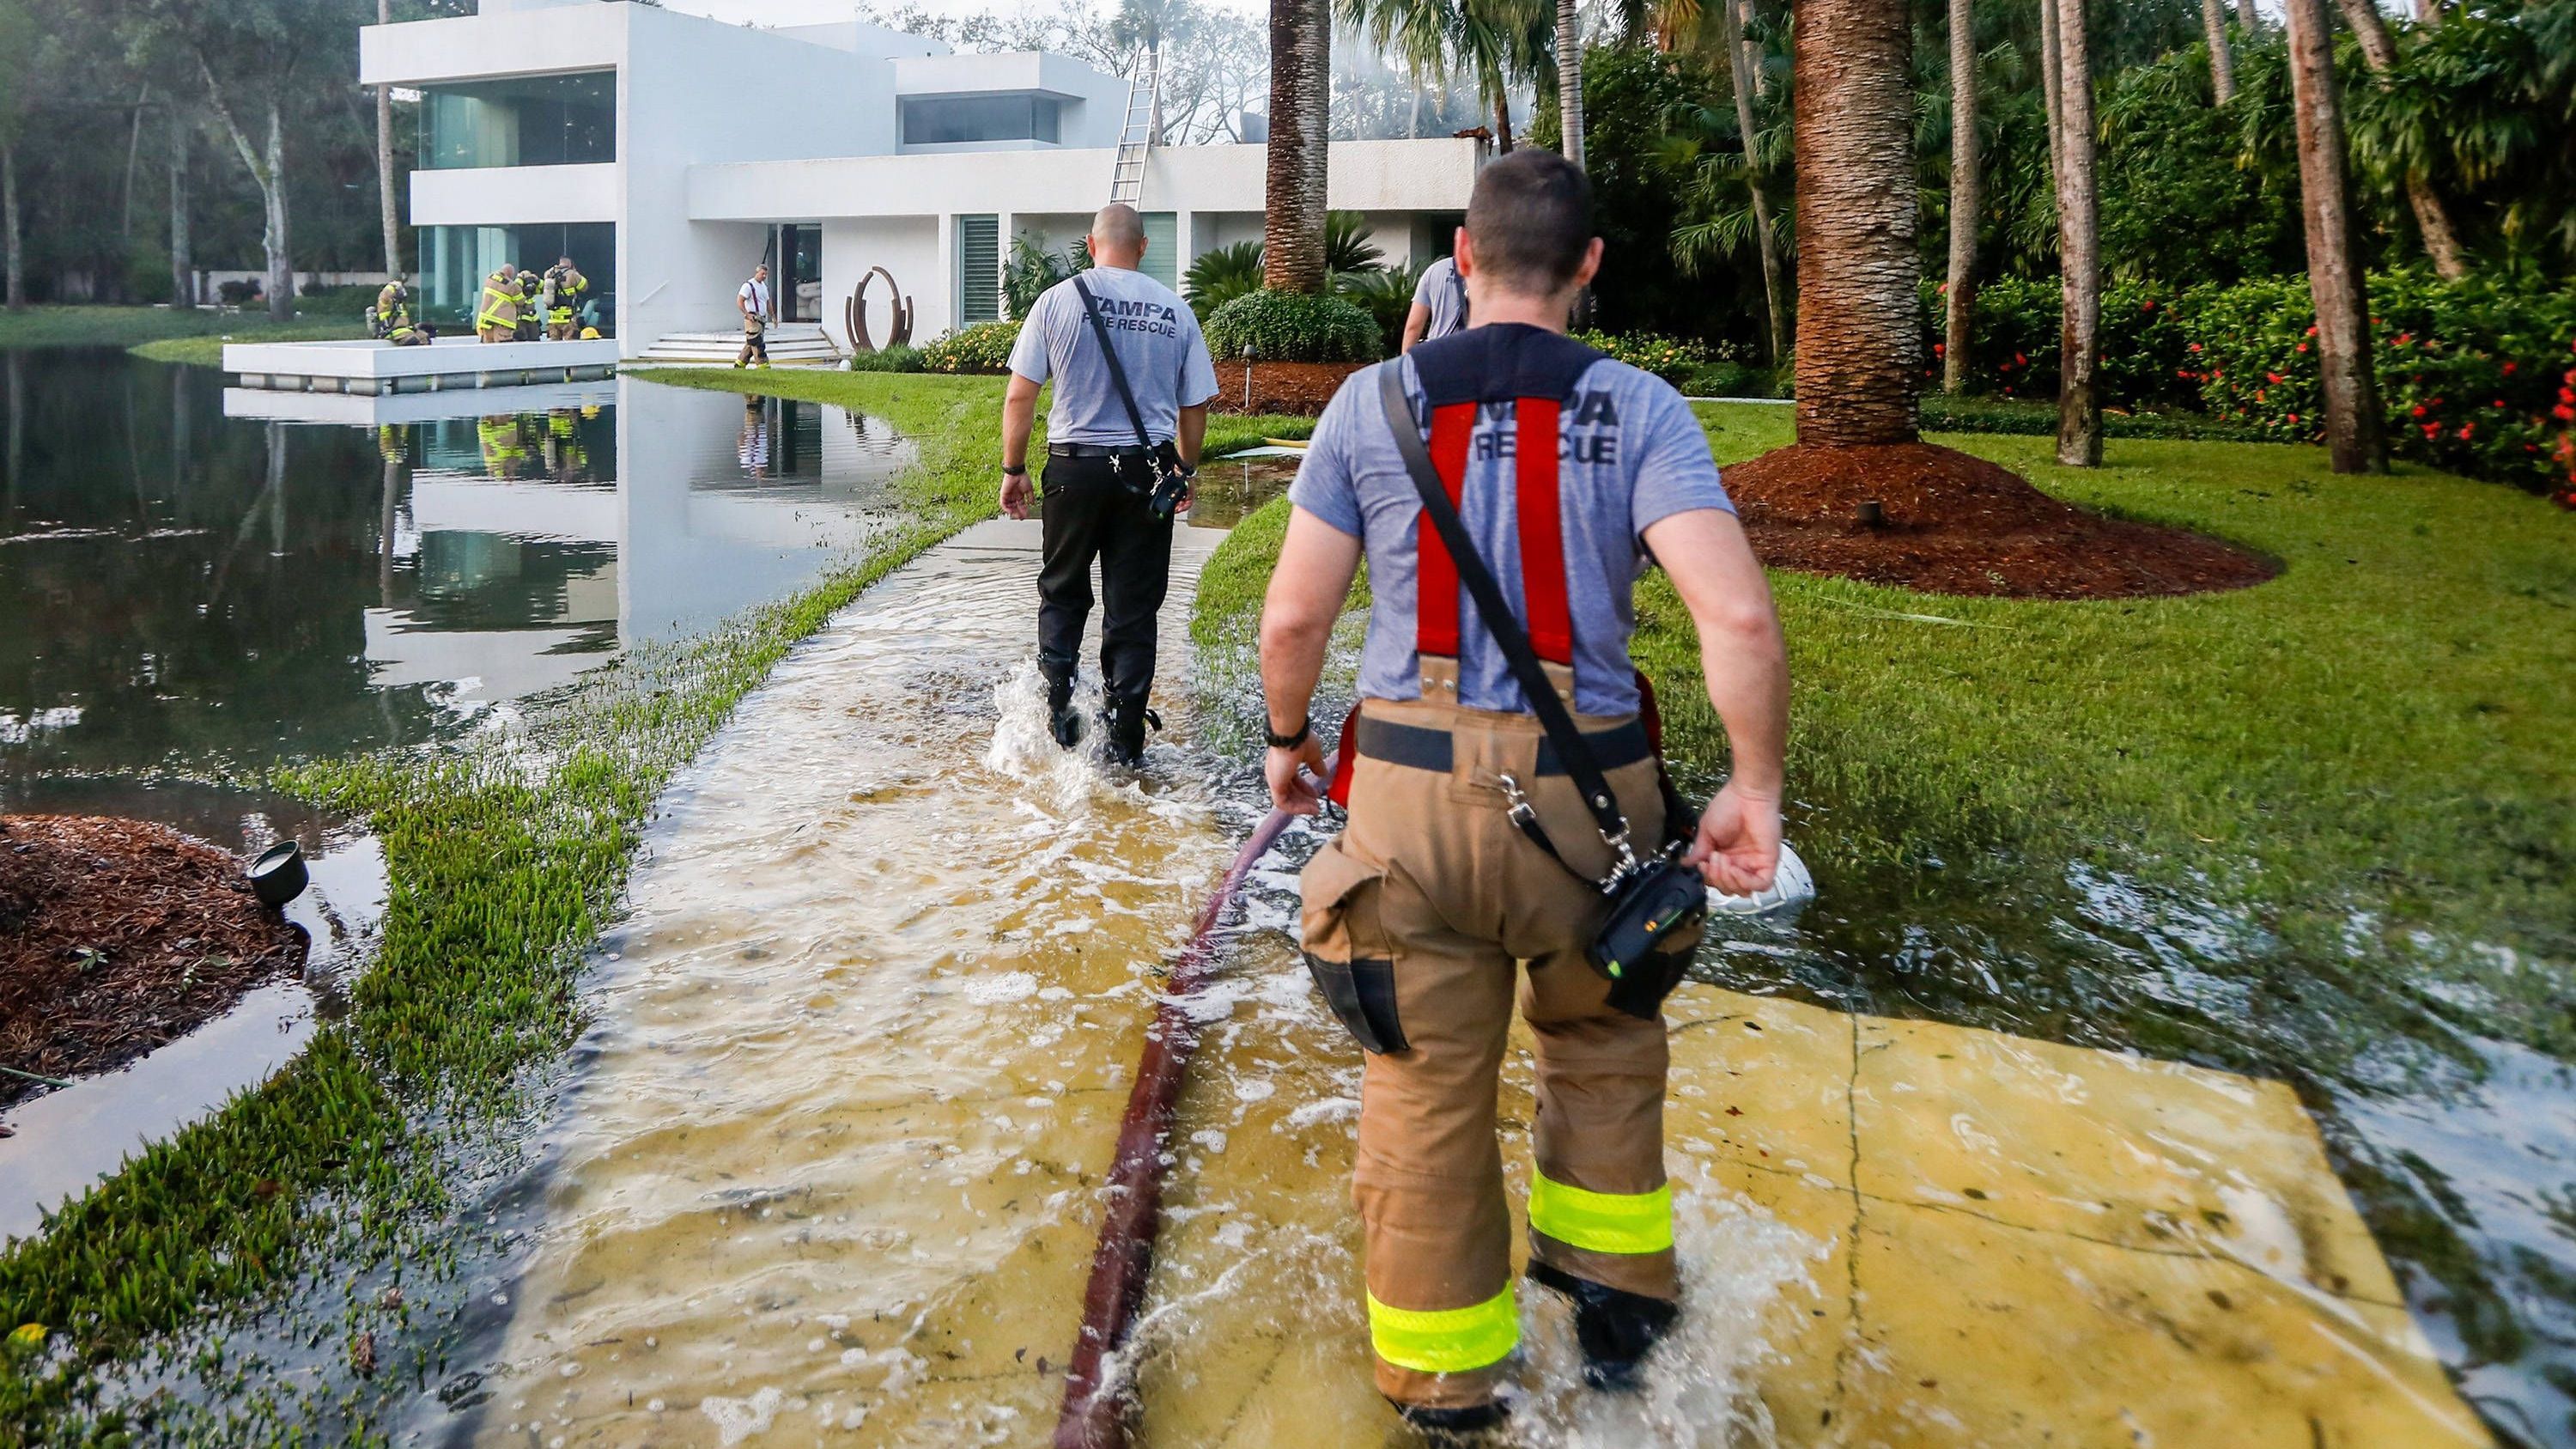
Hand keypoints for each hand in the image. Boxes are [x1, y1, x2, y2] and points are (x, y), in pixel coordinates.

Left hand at [998, 471, 1033, 519]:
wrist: (1016, 472)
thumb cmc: (1023, 477)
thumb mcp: (1029, 489)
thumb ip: (1031, 497)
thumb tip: (1032, 503)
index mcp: (1019, 495)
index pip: (1021, 505)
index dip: (1023, 511)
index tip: (1026, 515)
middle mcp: (1013, 496)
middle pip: (1015, 508)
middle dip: (1018, 513)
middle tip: (1022, 517)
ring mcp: (1008, 496)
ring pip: (1009, 507)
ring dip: (1013, 512)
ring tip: (1017, 515)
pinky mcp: (1003, 494)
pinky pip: (1003, 504)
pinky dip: (1007, 509)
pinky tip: (1011, 511)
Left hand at [1266, 735, 1328, 815]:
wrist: (1291, 734)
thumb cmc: (1300, 739)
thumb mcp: (1313, 755)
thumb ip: (1317, 766)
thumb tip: (1323, 774)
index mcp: (1284, 764)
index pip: (1293, 780)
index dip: (1305, 789)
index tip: (1316, 794)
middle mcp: (1277, 772)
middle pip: (1289, 791)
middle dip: (1303, 800)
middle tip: (1316, 806)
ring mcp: (1274, 779)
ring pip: (1286, 799)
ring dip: (1301, 806)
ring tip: (1315, 810)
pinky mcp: (1275, 785)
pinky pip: (1283, 803)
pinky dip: (1296, 808)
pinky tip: (1309, 809)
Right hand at [1684, 779, 1780, 894]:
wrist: (1747, 793)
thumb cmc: (1729, 805)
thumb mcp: (1706, 831)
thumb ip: (1699, 851)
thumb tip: (1686, 866)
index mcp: (1726, 856)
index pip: (1716, 880)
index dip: (1708, 877)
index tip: (1701, 864)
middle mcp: (1741, 863)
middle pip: (1729, 889)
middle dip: (1716, 879)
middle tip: (1712, 859)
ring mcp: (1755, 864)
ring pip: (1744, 891)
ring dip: (1728, 881)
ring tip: (1721, 860)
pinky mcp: (1768, 862)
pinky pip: (1761, 884)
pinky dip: (1744, 881)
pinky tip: (1734, 869)